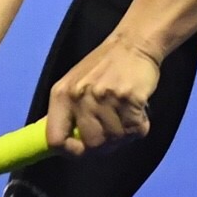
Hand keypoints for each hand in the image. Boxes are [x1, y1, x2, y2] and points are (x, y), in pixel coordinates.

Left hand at [47, 31, 161, 153]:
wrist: (133, 44)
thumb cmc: (103, 67)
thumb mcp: (74, 84)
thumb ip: (67, 113)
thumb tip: (62, 144)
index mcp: (61, 94)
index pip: (55, 139)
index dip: (71, 151)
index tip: (83, 150)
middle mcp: (80, 96)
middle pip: (92, 145)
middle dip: (106, 144)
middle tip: (115, 130)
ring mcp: (105, 97)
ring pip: (115, 139)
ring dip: (125, 134)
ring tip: (127, 116)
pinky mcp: (129, 98)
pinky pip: (135, 130)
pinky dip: (140, 126)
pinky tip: (138, 112)